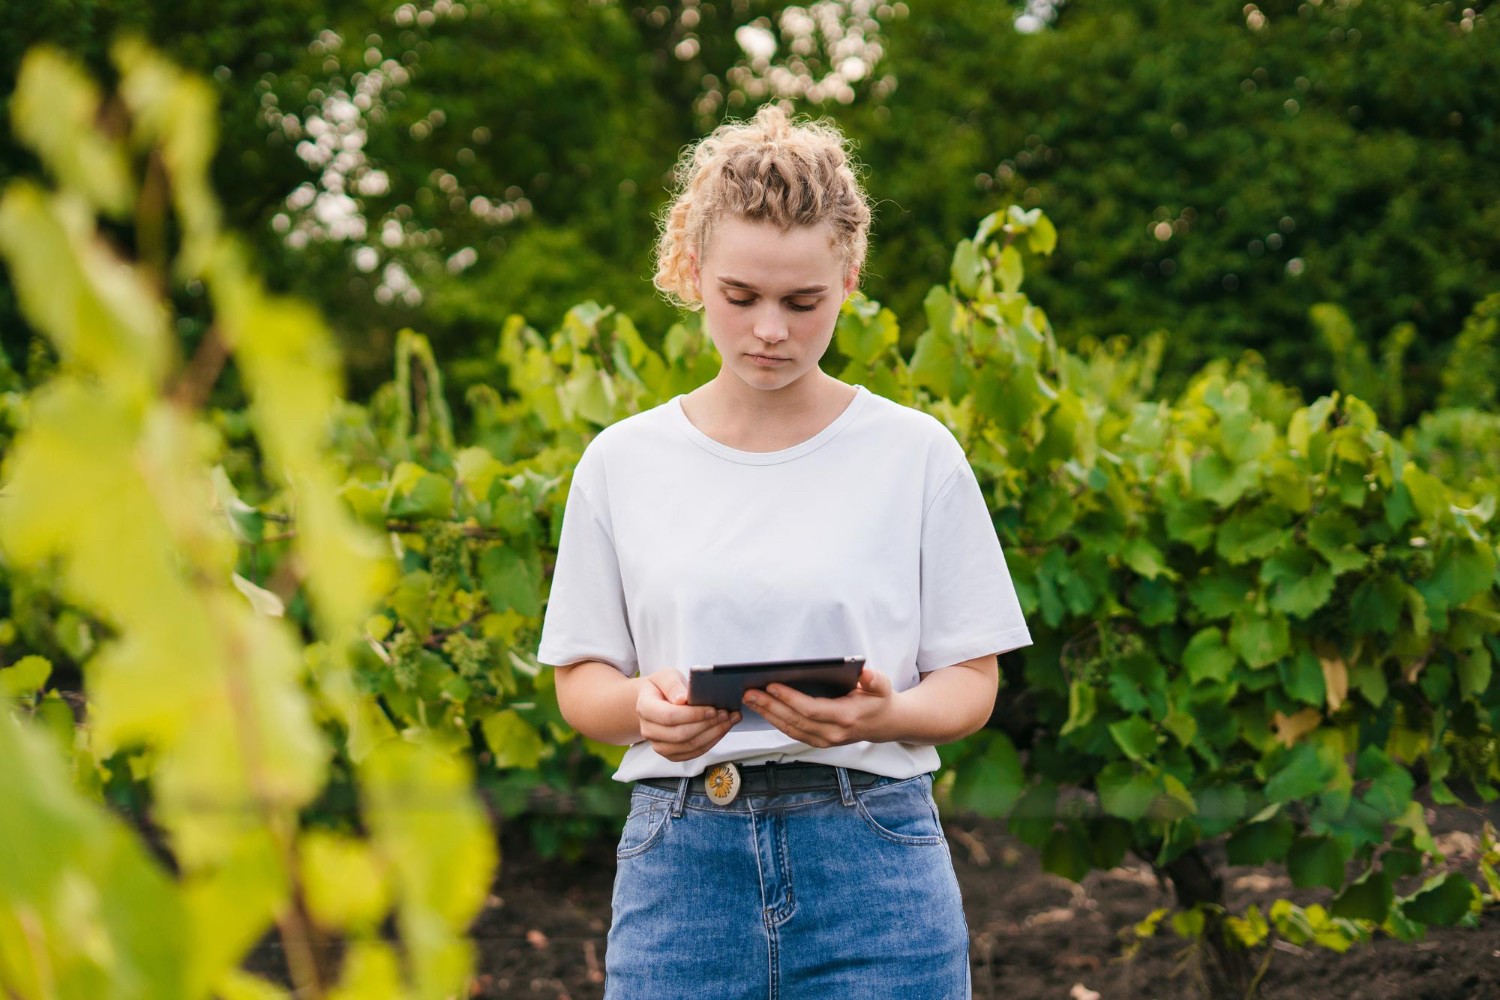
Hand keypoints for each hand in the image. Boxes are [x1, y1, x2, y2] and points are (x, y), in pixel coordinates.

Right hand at [636, 667, 741, 761]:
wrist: (655, 701)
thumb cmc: (662, 687)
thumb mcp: (666, 676)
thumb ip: (673, 685)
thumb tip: (682, 698)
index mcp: (645, 708)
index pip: (669, 716)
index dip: (693, 714)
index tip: (712, 708)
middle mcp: (649, 730)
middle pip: (681, 734)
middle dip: (707, 724)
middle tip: (726, 713)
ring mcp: (659, 744)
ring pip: (689, 746)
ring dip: (713, 734)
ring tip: (729, 720)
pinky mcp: (671, 753)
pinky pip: (693, 753)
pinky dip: (711, 742)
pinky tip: (722, 729)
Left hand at [742, 666, 896, 747]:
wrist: (885, 724)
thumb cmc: (879, 700)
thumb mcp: (882, 686)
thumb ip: (874, 680)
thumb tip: (865, 673)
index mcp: (846, 718)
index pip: (811, 709)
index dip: (790, 699)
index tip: (772, 685)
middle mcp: (833, 734)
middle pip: (795, 721)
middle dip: (770, 706)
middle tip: (749, 693)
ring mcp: (825, 741)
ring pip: (790, 729)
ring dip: (768, 715)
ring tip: (750, 700)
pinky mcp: (819, 742)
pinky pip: (793, 733)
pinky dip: (775, 721)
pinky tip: (762, 709)